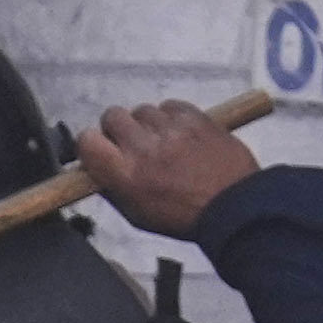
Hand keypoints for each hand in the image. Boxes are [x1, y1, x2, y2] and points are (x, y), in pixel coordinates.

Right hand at [83, 99, 261, 239]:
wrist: (235, 207)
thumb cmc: (185, 217)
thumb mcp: (138, 214)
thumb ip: (114, 186)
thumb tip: (99, 166)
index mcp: (124, 175)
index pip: (87, 140)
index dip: (92, 144)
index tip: (104, 151)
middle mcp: (142, 147)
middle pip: (112, 116)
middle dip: (119, 129)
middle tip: (136, 145)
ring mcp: (169, 128)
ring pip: (143, 110)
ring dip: (149, 124)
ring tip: (166, 143)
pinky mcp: (193, 116)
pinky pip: (170, 105)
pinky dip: (173, 117)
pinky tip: (183, 135)